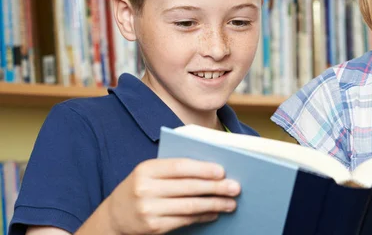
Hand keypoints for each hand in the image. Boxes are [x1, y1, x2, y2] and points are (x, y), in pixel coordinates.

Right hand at [105, 158, 240, 234]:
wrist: (114, 217)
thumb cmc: (140, 188)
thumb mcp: (149, 173)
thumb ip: (173, 169)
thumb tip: (211, 170)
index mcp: (146, 169)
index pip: (179, 167)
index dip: (202, 169)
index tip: (222, 171)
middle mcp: (145, 189)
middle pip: (188, 187)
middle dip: (215, 188)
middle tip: (235, 187)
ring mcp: (148, 210)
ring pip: (189, 206)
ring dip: (213, 204)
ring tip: (231, 203)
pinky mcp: (153, 227)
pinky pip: (184, 221)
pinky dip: (202, 217)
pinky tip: (214, 213)